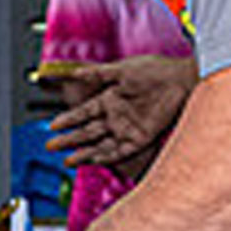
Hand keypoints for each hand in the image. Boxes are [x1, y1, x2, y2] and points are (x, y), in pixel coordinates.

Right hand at [44, 53, 193, 172]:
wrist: (180, 78)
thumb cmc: (155, 70)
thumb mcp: (121, 69)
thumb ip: (98, 74)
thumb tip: (76, 74)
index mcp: (110, 98)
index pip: (83, 112)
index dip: (68, 119)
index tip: (52, 126)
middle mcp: (117, 116)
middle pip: (87, 131)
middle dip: (68, 139)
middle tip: (50, 146)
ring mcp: (127, 128)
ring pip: (99, 144)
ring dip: (83, 152)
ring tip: (67, 160)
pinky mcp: (141, 137)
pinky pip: (120, 151)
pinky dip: (105, 156)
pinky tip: (92, 159)